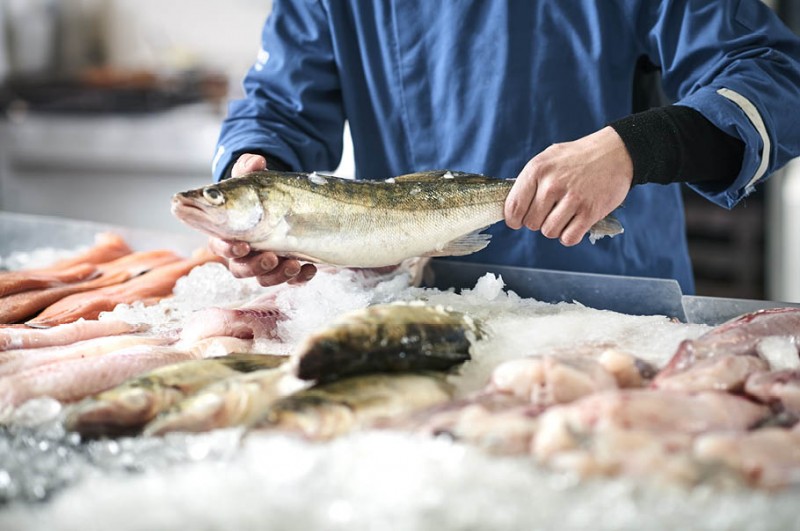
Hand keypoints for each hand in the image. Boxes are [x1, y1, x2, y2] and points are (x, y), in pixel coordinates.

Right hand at [208, 153, 316, 285]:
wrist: (281, 202)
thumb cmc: (258, 194)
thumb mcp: (254, 180)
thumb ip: (249, 169)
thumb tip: (255, 161)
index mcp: (228, 232)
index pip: (220, 246)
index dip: (228, 249)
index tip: (242, 246)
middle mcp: (244, 252)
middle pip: (241, 269)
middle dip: (256, 266)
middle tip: (271, 258)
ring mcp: (264, 262)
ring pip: (265, 279)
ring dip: (279, 275)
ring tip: (294, 264)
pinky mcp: (284, 267)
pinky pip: (290, 280)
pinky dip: (300, 278)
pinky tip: (310, 269)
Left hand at [504, 126, 632, 245]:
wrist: (616, 152)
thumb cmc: (577, 157)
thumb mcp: (547, 159)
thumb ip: (529, 181)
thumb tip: (511, 208)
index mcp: (537, 170)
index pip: (513, 207)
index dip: (513, 220)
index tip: (518, 221)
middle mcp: (552, 184)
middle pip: (531, 223)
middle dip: (538, 221)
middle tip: (550, 211)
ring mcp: (572, 198)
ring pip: (549, 232)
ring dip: (555, 228)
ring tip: (564, 215)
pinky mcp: (590, 211)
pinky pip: (569, 238)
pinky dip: (570, 236)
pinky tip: (574, 223)